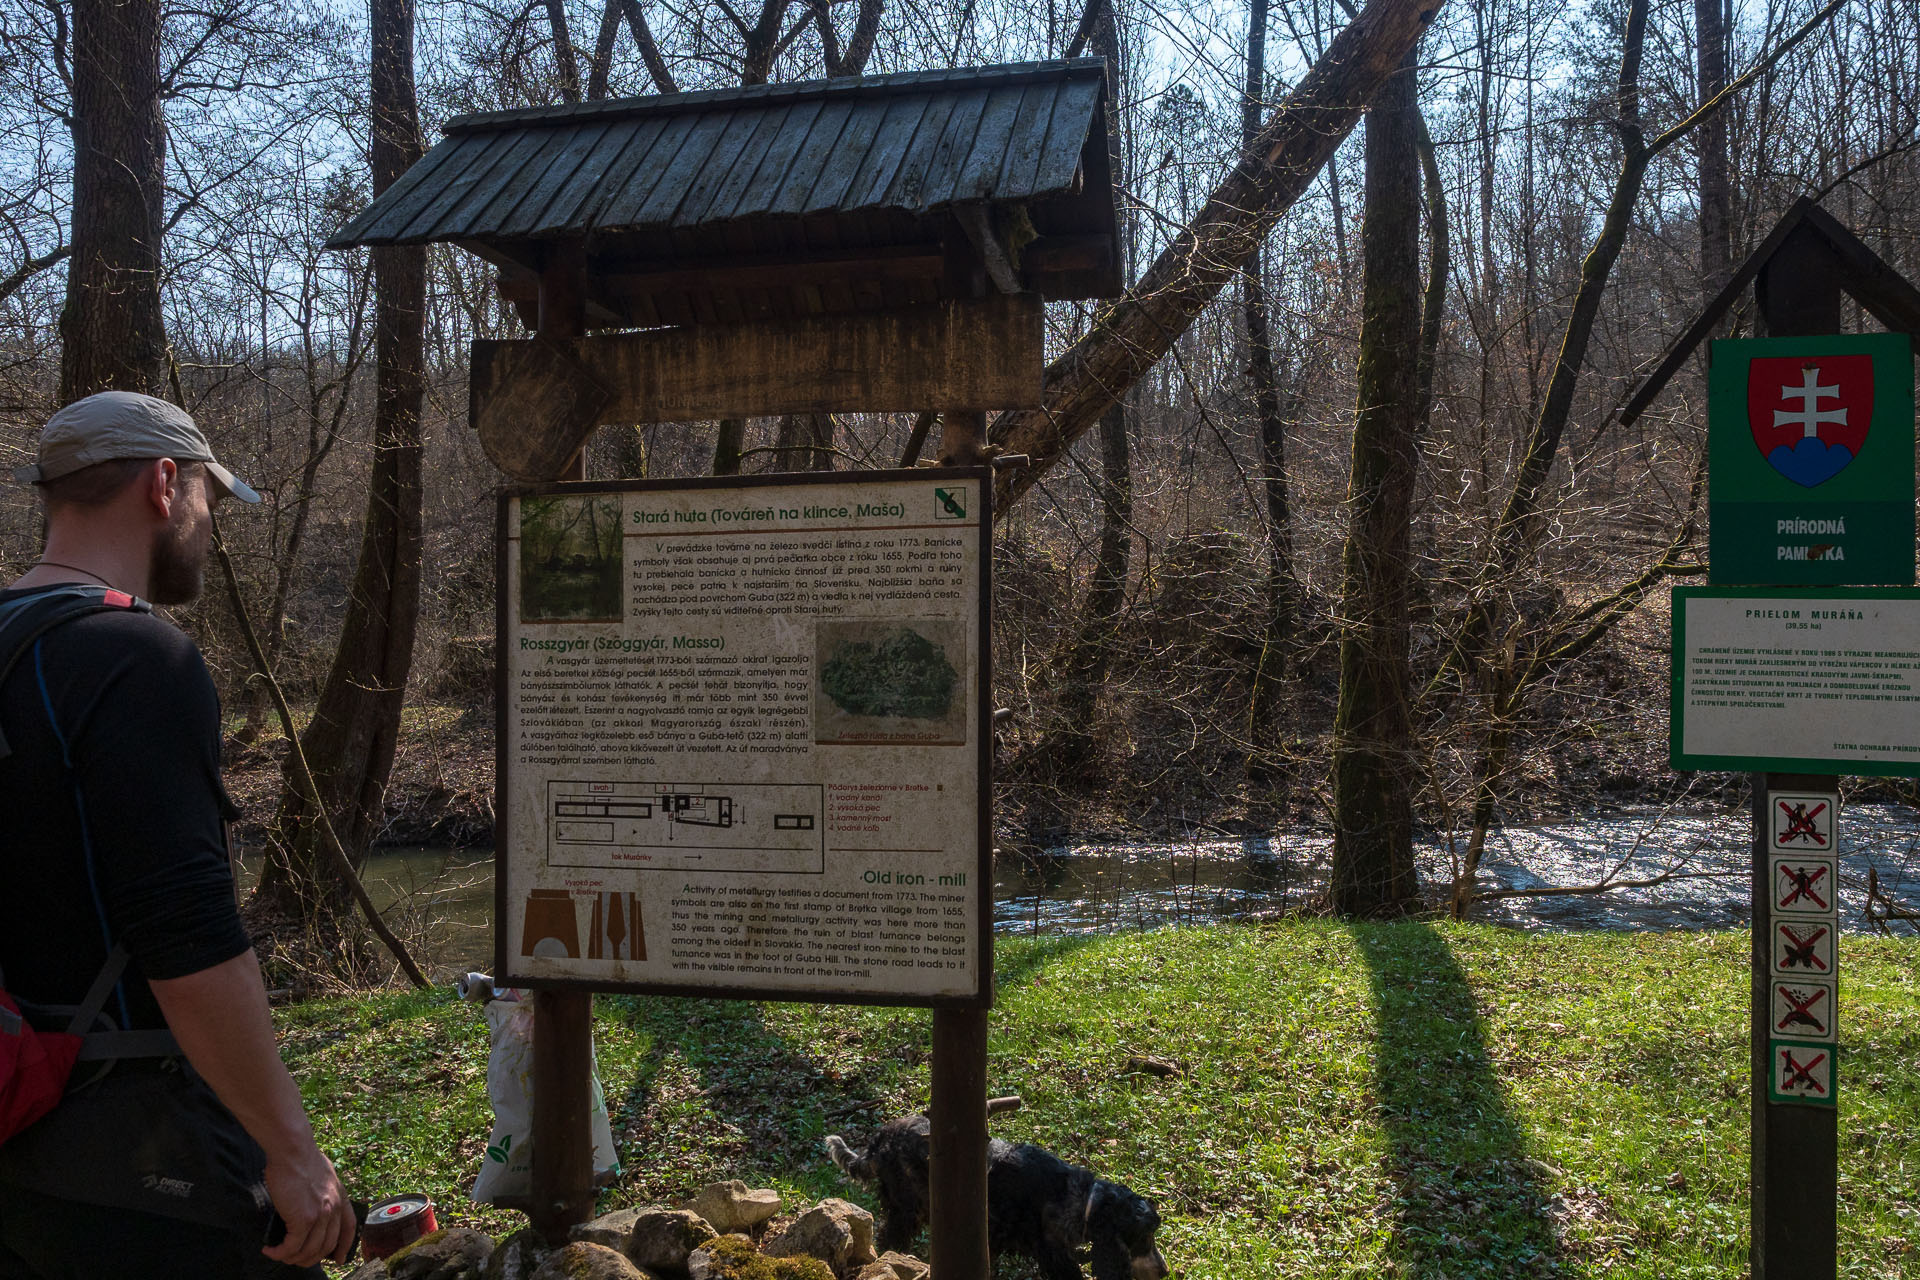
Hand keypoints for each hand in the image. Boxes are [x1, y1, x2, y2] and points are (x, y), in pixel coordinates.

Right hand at [261, 1148, 356, 1266]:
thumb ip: (322, 1192)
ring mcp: (320, 1215)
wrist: (293, 1150)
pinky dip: (280, 1253)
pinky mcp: (303, 1219)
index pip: (349, 1228)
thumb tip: (310, 1205)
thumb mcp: (323, 1176)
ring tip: (279, 1254)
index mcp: (341, 1197)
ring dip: (292, 1258)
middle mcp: (334, 1209)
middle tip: (295, 1259)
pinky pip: (292, 1247)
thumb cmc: (301, 1159)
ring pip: (309, 1250)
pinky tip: (270, 1250)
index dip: (343, 1246)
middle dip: (310, 1258)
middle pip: (326, 1246)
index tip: (338, 1258)